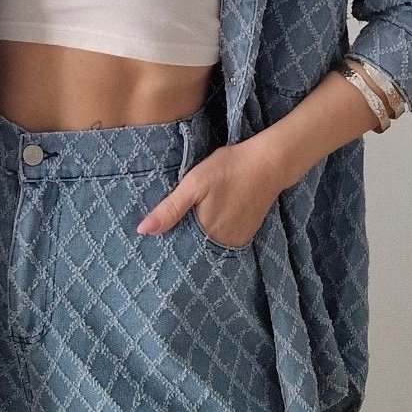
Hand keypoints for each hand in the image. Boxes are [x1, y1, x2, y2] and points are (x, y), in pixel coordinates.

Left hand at [136, 140, 281, 249]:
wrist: (269, 162)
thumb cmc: (229, 168)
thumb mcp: (194, 183)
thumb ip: (170, 209)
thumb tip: (142, 231)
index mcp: (207, 234)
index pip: (179, 248)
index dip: (167, 240)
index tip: (154, 236)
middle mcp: (223, 244)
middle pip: (194, 247)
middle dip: (182, 239)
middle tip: (170, 224)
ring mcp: (237, 240)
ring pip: (208, 243)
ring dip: (198, 235)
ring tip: (188, 220)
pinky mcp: (247, 234)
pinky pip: (223, 239)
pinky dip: (214, 231)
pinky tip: (209, 217)